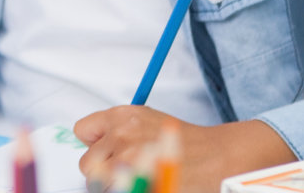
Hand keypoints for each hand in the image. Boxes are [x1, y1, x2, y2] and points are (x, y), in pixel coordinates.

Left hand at [74, 107, 294, 192]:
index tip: (105, 153)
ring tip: (141, 179)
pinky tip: (149, 184)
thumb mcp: (148, 120)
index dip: (94, 145)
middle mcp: (122, 136)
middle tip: (126, 173)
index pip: (83, 131)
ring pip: (101, 185)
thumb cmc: (186, 142)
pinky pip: (120, 191)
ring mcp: (130, 162)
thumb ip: (118, 129)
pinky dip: (131, 189)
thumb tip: (94, 145)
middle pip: (87, 164)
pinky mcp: (139, 184)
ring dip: (116, 185)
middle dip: (102, 171)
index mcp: (123, 117)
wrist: (220, 157)